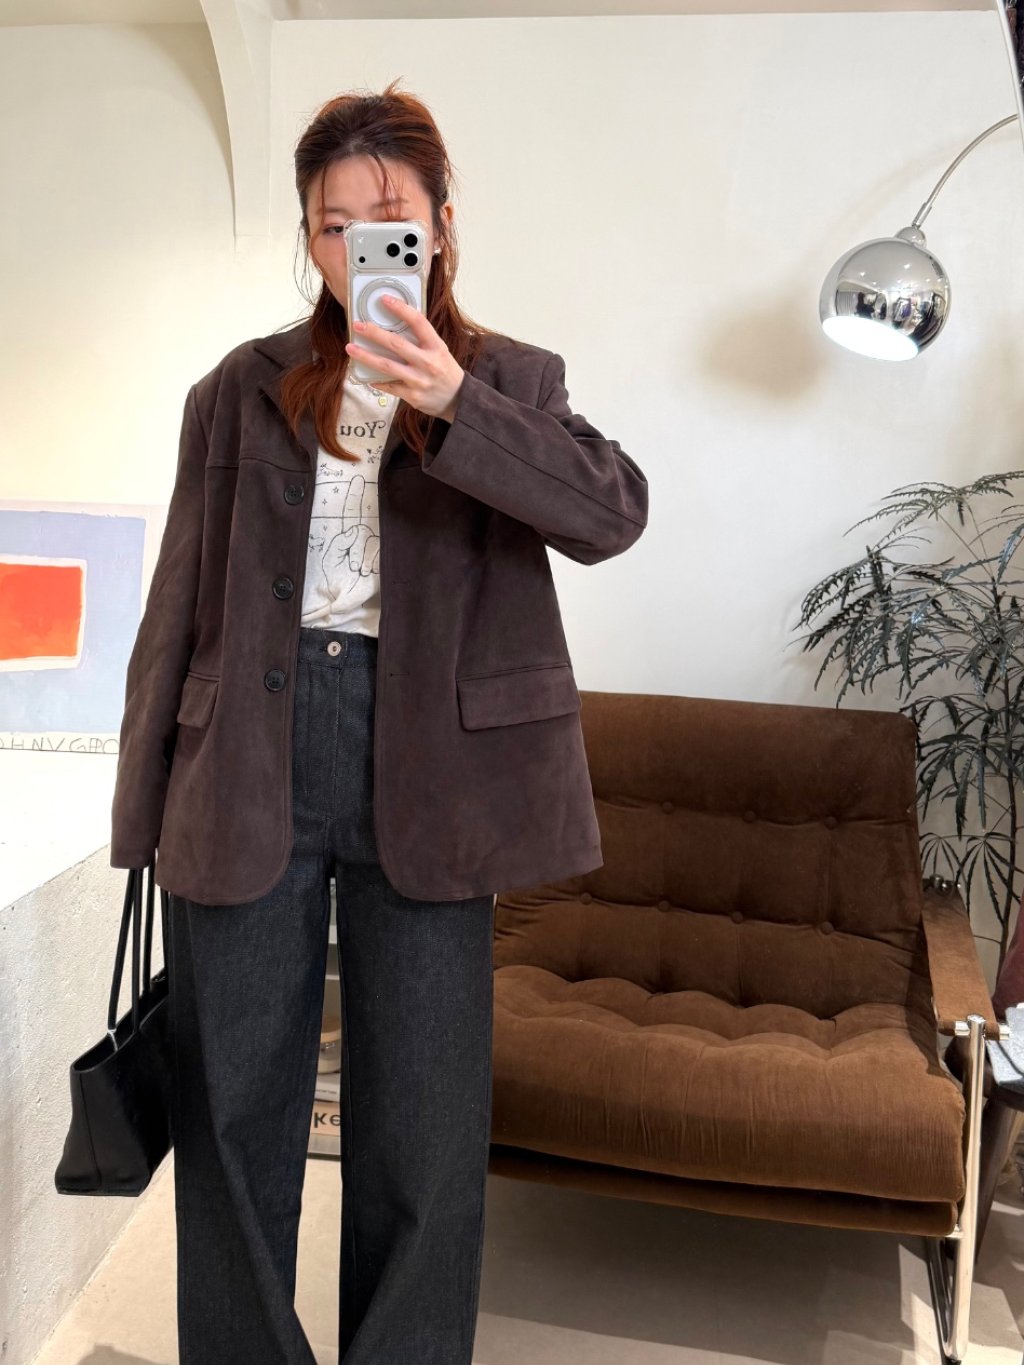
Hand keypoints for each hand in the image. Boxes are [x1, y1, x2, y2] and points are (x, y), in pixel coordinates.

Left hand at [345, 295, 465, 422]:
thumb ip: (421, 339)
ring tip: (350, 348)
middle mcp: (427, 362)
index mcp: (436, 346)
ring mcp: (418, 380)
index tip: (384, 299)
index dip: (401, 309)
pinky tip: (365, 375)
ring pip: (387, 366)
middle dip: (374, 333)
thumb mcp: (440, 350)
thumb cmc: (445, 370)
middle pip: (396, 344)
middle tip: (357, 325)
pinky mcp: (412, 396)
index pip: (418, 322)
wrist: (458, 400)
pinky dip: (376, 380)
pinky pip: (389, 386)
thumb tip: (397, 322)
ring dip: (366, 357)